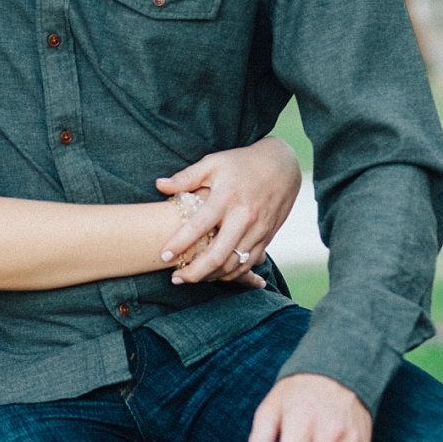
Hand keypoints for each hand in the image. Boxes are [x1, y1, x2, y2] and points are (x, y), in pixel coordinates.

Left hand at [157, 136, 301, 285]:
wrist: (283, 166)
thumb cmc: (243, 163)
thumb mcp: (214, 163)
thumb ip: (187, 177)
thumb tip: (159, 185)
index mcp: (226, 198)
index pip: (198, 226)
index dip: (179, 244)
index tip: (163, 256)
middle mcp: (243, 217)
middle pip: (217, 256)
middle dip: (194, 273)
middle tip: (176, 278)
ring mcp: (257, 230)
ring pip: (233, 265)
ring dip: (210, 277)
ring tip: (191, 278)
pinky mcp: (267, 238)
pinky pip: (248, 264)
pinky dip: (230, 274)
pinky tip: (214, 275)